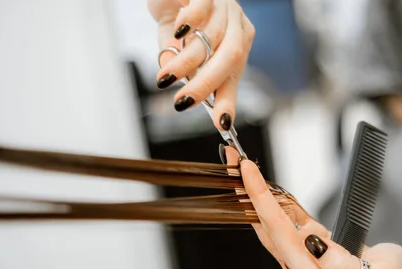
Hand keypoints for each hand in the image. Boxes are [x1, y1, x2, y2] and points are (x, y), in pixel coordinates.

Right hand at [147, 0, 254, 130]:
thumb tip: (175, 81)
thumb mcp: (178, 49)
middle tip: (182, 103)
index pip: (233, 76)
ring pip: (212, 38)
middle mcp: (235, 25)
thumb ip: (180, 66)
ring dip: (187, 62)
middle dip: (204, 85)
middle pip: (228, 58)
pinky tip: (178, 32)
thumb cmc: (178, 18)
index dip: (228, 101)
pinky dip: (191, 22)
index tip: (222, 124)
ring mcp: (224, 5)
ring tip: (166, 77)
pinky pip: (203, 8)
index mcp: (235, 44)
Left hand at [224, 147, 401, 268]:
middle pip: (265, 221)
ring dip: (255, 190)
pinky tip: (259, 182)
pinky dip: (273, 197)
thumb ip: (345, 266)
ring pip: (270, 218)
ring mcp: (300, 252)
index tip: (248, 171)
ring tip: (240, 164)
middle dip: (247, 188)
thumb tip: (314, 244)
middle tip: (232, 157)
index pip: (277, 229)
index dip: (261, 198)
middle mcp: (298, 263)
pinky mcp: (306, 241)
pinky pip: (285, 216)